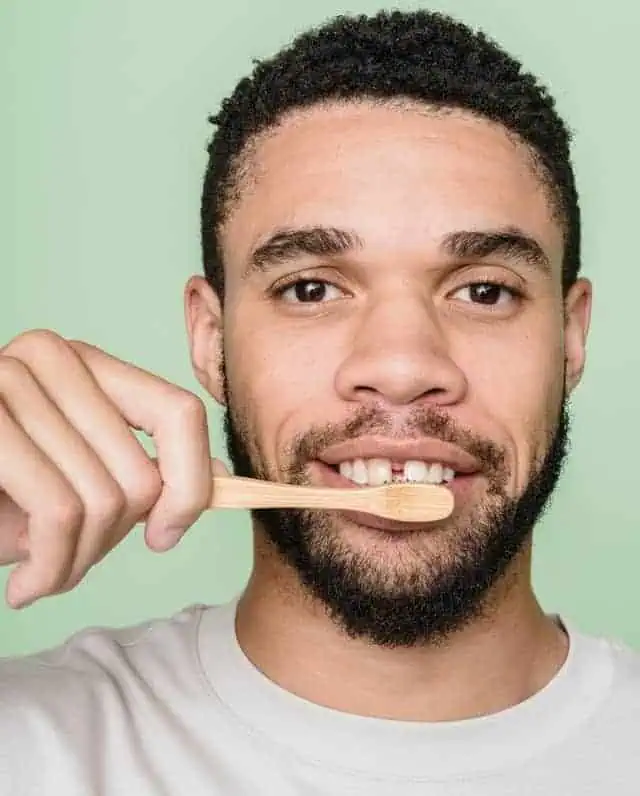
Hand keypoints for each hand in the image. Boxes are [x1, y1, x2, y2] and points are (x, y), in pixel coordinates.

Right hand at [0, 330, 226, 608]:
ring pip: (104, 502)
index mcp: (86, 364)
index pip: (179, 413)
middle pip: (139, 474)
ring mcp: (6, 379)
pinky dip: (52, 567)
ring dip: (77, 564)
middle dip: (111, 543)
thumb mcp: (76, 482)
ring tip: (43, 575)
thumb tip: (228, 480)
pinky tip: (26, 587)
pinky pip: (59, 511)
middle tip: (69, 564)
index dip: (191, 483)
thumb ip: (147, 473)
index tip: (165, 535)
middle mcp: (49, 356)